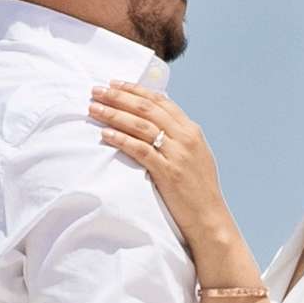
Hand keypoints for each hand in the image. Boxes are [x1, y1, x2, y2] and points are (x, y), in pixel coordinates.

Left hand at [87, 80, 243, 271]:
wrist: (209, 218)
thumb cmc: (198, 189)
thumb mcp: (194, 155)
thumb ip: (177, 137)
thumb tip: (155, 121)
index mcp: (191, 130)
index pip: (160, 101)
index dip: (135, 90)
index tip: (114, 84)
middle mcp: (185, 137)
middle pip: (147, 109)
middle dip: (118, 97)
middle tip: (96, 91)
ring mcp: (178, 154)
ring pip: (140, 126)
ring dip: (114, 114)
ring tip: (94, 109)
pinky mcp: (168, 172)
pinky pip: (140, 150)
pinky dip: (121, 139)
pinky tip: (105, 134)